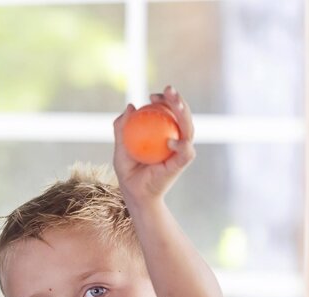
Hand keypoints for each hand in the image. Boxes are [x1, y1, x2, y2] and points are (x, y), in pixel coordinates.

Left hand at [112, 85, 194, 207]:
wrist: (135, 194)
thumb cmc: (129, 172)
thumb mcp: (120, 148)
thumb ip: (121, 129)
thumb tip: (130, 106)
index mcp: (163, 134)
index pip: (167, 113)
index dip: (164, 101)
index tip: (151, 96)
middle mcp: (176, 140)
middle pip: (181, 116)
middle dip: (178, 100)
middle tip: (168, 90)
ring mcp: (181, 151)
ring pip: (188, 129)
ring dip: (184, 114)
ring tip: (175, 102)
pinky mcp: (181, 164)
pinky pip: (185, 152)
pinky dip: (180, 145)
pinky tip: (170, 141)